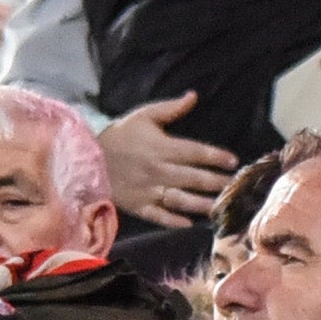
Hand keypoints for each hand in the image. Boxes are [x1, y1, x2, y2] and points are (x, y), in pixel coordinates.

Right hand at [103, 91, 237, 229]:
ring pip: (179, 199)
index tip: (233, 161)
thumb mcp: (143, 116)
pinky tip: (189, 223)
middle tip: (234, 186)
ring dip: (201, 204)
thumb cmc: (119, 136)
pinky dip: (173, 220)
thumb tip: (193, 96)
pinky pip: (158, 215)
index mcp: (161, 147)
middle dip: (216, 182)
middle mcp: (157, 170)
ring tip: (219, 207)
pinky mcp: (138, 205)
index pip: (195, 152)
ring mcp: (148, 190)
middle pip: (192, 177)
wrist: (86, 158)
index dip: (216, 156)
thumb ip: (170, 108)